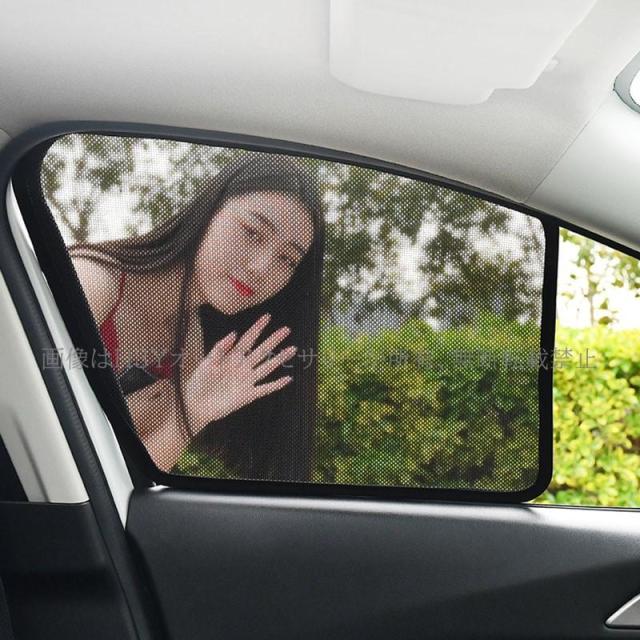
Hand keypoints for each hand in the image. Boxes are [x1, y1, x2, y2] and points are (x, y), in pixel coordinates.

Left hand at [183, 314, 296, 433]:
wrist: (196, 406)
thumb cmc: (199, 383)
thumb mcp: (206, 363)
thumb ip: (220, 349)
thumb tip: (234, 333)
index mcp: (232, 358)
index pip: (247, 340)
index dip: (257, 328)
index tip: (267, 317)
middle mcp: (242, 367)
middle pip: (261, 351)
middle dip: (273, 340)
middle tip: (286, 330)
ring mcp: (247, 381)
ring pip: (267, 367)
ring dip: (279, 359)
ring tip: (292, 349)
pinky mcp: (248, 395)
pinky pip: (265, 389)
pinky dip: (276, 385)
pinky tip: (288, 379)